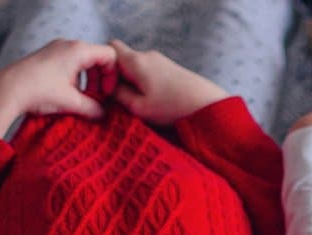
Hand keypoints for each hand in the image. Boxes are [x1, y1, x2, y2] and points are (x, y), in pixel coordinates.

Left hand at [0, 39, 116, 138]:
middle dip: (101, 81)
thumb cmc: (39, 91)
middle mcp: (68, 45)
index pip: (110, 56)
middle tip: (97, 100)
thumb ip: (93, 108)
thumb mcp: (71, 103)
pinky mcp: (47, 57)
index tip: (105, 94)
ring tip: (82, 100)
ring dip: (88, 81)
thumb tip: (103, 114)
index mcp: (78, 50)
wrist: (7, 89)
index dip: (113, 76)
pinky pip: (69, 64)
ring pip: (83, 62)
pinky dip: (75, 79)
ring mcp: (56, 49)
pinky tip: (67, 95)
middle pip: (97, 59)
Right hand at [110, 40, 229, 123]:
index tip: (107, 89)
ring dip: (133, 86)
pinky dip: (146, 87)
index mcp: (136, 61)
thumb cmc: (174, 108)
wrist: (209, 106)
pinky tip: (155, 104)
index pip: (109, 49)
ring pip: (136, 69)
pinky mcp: (170, 69)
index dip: (102, 67)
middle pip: (122, 61)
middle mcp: (148, 56)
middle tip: (122, 102)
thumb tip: (107, 89)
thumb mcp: (138, 107)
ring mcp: (161, 61)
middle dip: (118, 80)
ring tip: (142, 106)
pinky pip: (149, 74)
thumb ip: (118, 96)